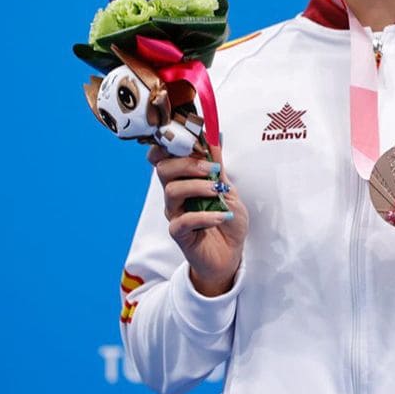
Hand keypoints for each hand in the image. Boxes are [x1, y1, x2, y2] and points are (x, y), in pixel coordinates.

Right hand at [149, 145, 248, 296]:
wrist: (231, 254)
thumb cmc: (227, 220)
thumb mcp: (228, 190)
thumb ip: (218, 168)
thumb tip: (215, 139)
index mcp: (184, 180)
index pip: (164, 157)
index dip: (170, 145)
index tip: (193, 140)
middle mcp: (175, 195)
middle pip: (163, 169)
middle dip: (187, 164)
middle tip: (212, 169)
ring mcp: (175, 214)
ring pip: (171, 192)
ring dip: (197, 187)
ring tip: (218, 192)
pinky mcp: (179, 234)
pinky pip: (182, 221)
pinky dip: (204, 215)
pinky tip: (221, 216)